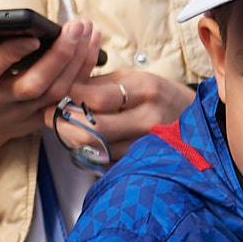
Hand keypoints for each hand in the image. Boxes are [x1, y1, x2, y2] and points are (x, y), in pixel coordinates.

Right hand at [0, 19, 100, 199]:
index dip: (11, 54)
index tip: (32, 36)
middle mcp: (0, 99)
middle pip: (34, 84)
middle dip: (59, 56)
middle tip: (76, 27)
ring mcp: (23, 111)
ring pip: (56, 91)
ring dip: (77, 62)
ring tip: (88, 31)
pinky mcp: (40, 115)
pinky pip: (67, 95)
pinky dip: (83, 72)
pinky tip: (92, 46)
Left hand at [51, 67, 195, 167]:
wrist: (191, 119)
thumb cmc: (155, 95)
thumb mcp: (132, 79)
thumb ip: (98, 84)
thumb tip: (62, 89)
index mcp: (145, 90)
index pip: (99, 97)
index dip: (70, 98)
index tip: (54, 96)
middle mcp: (148, 119)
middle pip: (95, 129)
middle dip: (65, 124)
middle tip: (50, 116)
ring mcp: (147, 145)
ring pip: (97, 150)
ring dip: (73, 140)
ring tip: (64, 128)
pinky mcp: (142, 163)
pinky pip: (106, 163)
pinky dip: (89, 154)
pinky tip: (84, 143)